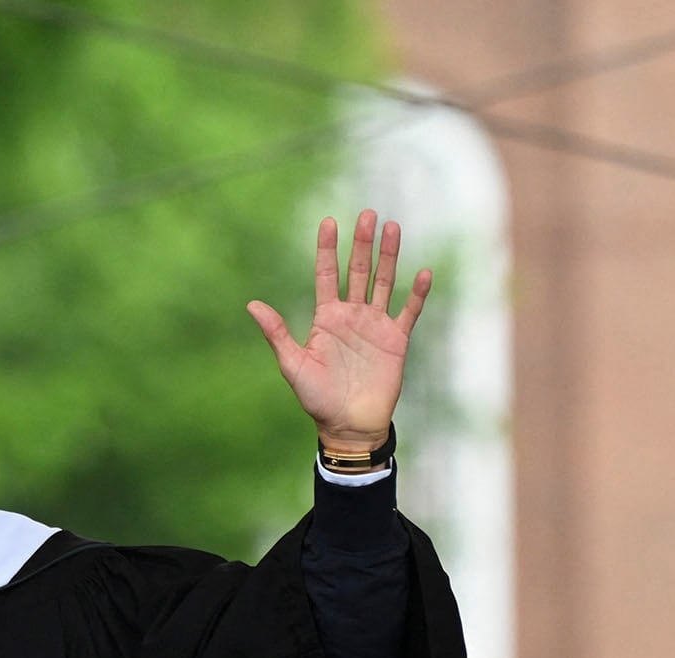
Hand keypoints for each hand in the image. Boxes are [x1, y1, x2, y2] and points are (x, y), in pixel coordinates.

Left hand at [246, 209, 431, 452]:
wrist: (347, 425)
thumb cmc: (316, 398)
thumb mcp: (293, 365)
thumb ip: (277, 333)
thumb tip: (251, 305)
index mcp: (326, 318)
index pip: (327, 275)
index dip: (328, 249)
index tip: (329, 222)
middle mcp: (352, 316)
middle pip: (359, 271)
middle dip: (362, 243)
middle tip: (367, 214)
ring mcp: (375, 326)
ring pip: (385, 282)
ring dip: (389, 257)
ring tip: (393, 228)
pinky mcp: (396, 340)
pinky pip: (408, 311)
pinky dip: (416, 293)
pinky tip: (423, 273)